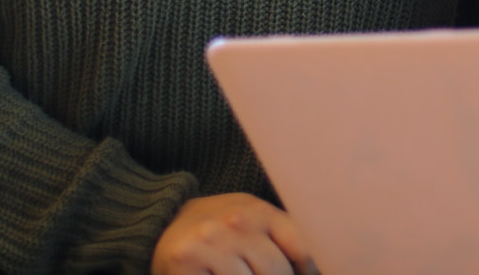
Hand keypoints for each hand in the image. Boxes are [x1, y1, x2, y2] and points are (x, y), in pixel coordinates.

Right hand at [151, 193, 316, 274]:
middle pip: (277, 272)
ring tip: (237, 270)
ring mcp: (211, 243)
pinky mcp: (187, 261)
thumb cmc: (218, 227)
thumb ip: (283, 238)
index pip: (301, 248)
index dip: (309, 271)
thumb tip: (316, 269)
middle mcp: (236, 223)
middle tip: (255, 270)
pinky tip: (216, 273)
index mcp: (259, 210)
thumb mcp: (252, 220)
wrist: (162, 223)